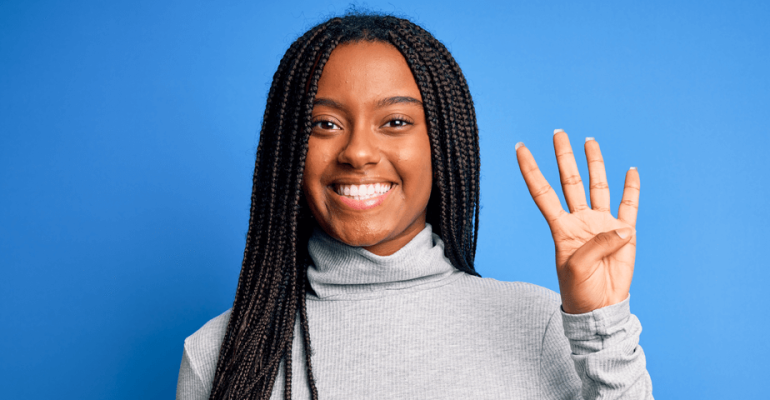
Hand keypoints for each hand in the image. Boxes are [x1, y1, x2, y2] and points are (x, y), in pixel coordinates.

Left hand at [515, 130, 639, 313]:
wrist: (600, 308)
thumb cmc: (579, 290)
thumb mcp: (577, 268)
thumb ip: (595, 245)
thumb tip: (620, 228)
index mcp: (561, 228)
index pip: (542, 193)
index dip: (531, 170)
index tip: (520, 148)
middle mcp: (580, 220)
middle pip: (570, 181)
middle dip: (564, 156)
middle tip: (559, 133)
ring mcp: (601, 224)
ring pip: (597, 186)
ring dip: (595, 164)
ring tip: (590, 141)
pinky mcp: (624, 233)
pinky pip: (628, 206)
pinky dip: (631, 189)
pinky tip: (630, 172)